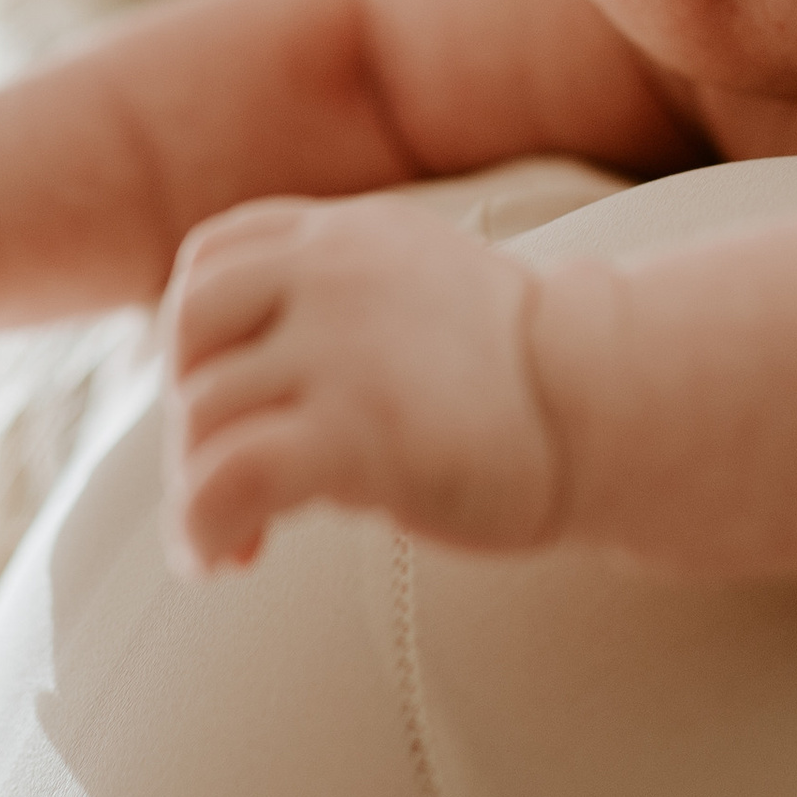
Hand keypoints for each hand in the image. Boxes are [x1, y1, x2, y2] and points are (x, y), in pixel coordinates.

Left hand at [161, 193, 562, 572]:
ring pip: (204, 411)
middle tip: (225, 484)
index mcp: (347, 236)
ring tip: (232, 544)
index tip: (229, 405)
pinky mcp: (358, 433)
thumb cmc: (513, 374)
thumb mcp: (414, 285)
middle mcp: (334, 273)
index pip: (210, 259)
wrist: (606, 405)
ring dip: (194, 491)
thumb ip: (335, 293)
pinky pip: (228, 477)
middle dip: (189, 417)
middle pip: (190, 328)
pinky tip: (231, 560)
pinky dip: (203, 527)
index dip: (195, 343)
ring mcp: (344, 349)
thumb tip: (240, 361)